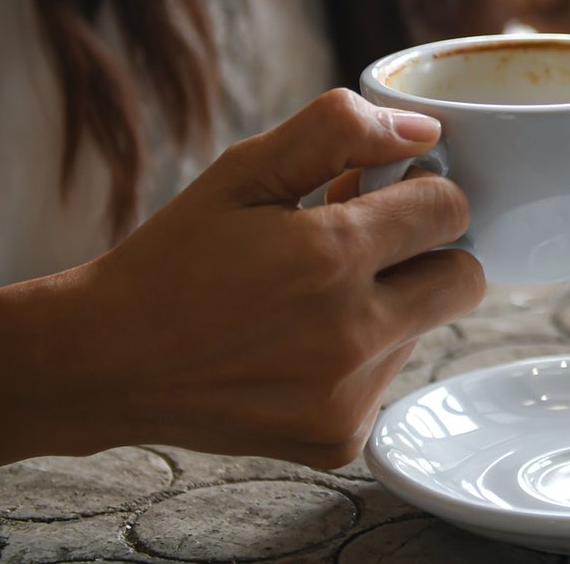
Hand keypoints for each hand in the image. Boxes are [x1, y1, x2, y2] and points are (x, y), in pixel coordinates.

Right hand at [0, 89, 483, 468]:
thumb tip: (425, 130)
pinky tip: (299, 347)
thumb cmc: (176, 257)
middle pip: (465, 277)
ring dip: (392, 303)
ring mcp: (348, 396)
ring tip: (311, 297)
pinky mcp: (339, 439)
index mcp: (332, 257)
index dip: (417, 191)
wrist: (104, 362)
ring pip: (425, 326)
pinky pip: (389, 377)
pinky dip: (361, 356)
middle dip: (428, 250)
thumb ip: (339, 133)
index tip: (374, 195)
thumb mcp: (244, 171)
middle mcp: (352, 335)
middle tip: (362, 244)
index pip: (450, 207)